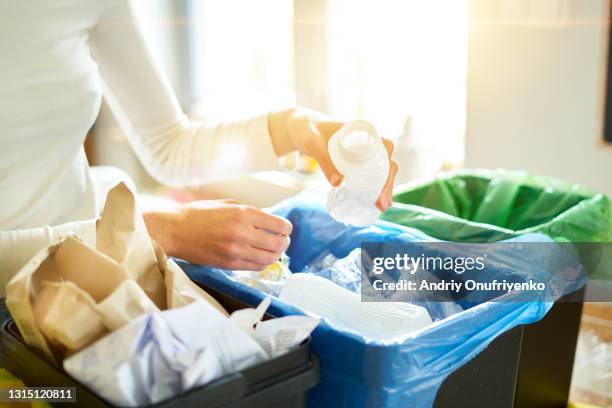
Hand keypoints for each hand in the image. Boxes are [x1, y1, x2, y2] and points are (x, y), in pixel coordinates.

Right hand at [144, 199, 291, 269]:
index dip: (286, 228)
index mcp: (243, 214)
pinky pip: (255, 267)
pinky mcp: (229, 264)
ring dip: (275, 255)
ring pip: (269, 258)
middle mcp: (242, 232)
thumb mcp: (228, 204)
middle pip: (278, 243)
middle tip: (283, 240)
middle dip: (284, 242)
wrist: (175, 230)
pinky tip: (260, 257)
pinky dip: (262, 263)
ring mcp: (236, 251)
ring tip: (273, 250)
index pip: (279, 225)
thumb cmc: (199, 214)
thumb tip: (270, 220)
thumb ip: (250, 212)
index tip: (285, 229)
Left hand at [268, 107, 397, 210]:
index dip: (388, 165)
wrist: (299, 129)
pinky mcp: (355, 161)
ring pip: (381, 170)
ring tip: (380, 207)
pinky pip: (370, 174)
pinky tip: (375, 202)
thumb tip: (338, 184)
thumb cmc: (306, 130)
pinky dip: (375, 187)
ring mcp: (362, 152)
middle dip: (387, 184)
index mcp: (362, 131)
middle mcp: (367, 140)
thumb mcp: (313, 143)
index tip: (381, 184)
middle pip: (386, 162)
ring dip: (384, 188)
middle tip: (380, 203)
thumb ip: (324, 160)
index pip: (386, 146)